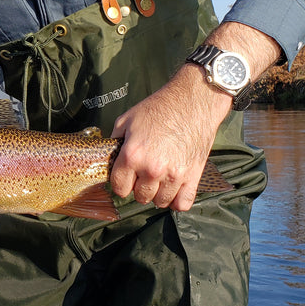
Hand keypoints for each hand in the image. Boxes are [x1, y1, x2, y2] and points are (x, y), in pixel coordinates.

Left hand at [110, 21, 281, 210]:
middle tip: (143, 175)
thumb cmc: (160, 108)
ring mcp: (174, 175)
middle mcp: (152, 169)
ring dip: (157, 194)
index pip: (119, 188)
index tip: (125, 176)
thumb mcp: (127, 119)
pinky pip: (183, 204)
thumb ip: (115, 141)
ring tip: (159, 180)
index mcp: (133, 155)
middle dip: (138, 188)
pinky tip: (174, 190)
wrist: (192, 102)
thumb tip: (111, 157)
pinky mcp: (193, 176)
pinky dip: (177, 201)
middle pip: (140, 197)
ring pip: (160, 202)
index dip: (120, 182)